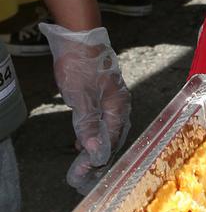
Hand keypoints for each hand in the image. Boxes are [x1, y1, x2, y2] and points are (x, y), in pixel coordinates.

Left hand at [39, 23, 130, 194]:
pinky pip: (103, 120)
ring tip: (82, 162)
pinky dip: (94, 133)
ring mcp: (114, 98)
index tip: (83, 173)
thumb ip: (89, 125)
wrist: (79, 37)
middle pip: (114, 137)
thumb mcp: (81, 98)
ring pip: (108, 129)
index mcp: (118, 106)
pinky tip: (82, 140)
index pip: (111, 140)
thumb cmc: (81, 65)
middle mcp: (120, 104)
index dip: (97, 158)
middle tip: (83, 174)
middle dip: (99, 156)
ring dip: (96, 146)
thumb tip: (95, 151)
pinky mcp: (105, 94)